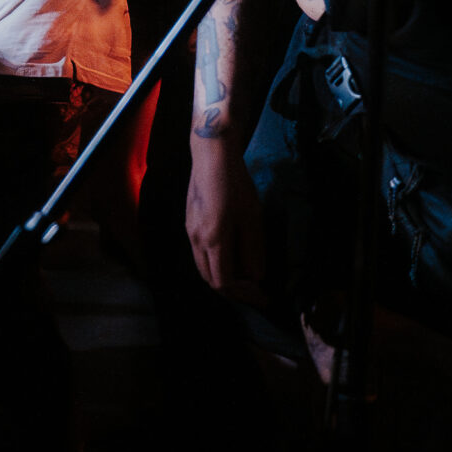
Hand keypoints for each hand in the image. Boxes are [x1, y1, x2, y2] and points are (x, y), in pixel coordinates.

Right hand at [187, 134, 266, 301]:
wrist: (211, 155)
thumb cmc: (235, 183)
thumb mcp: (252, 217)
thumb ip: (253, 249)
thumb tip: (256, 277)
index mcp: (213, 240)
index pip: (224, 282)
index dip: (244, 294)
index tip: (263, 296)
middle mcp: (196, 240)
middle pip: (210, 279)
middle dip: (233, 290)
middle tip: (256, 290)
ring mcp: (189, 231)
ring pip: (203, 267)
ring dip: (223, 276)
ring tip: (246, 275)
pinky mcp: (189, 222)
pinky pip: (200, 253)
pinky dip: (216, 263)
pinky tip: (232, 255)